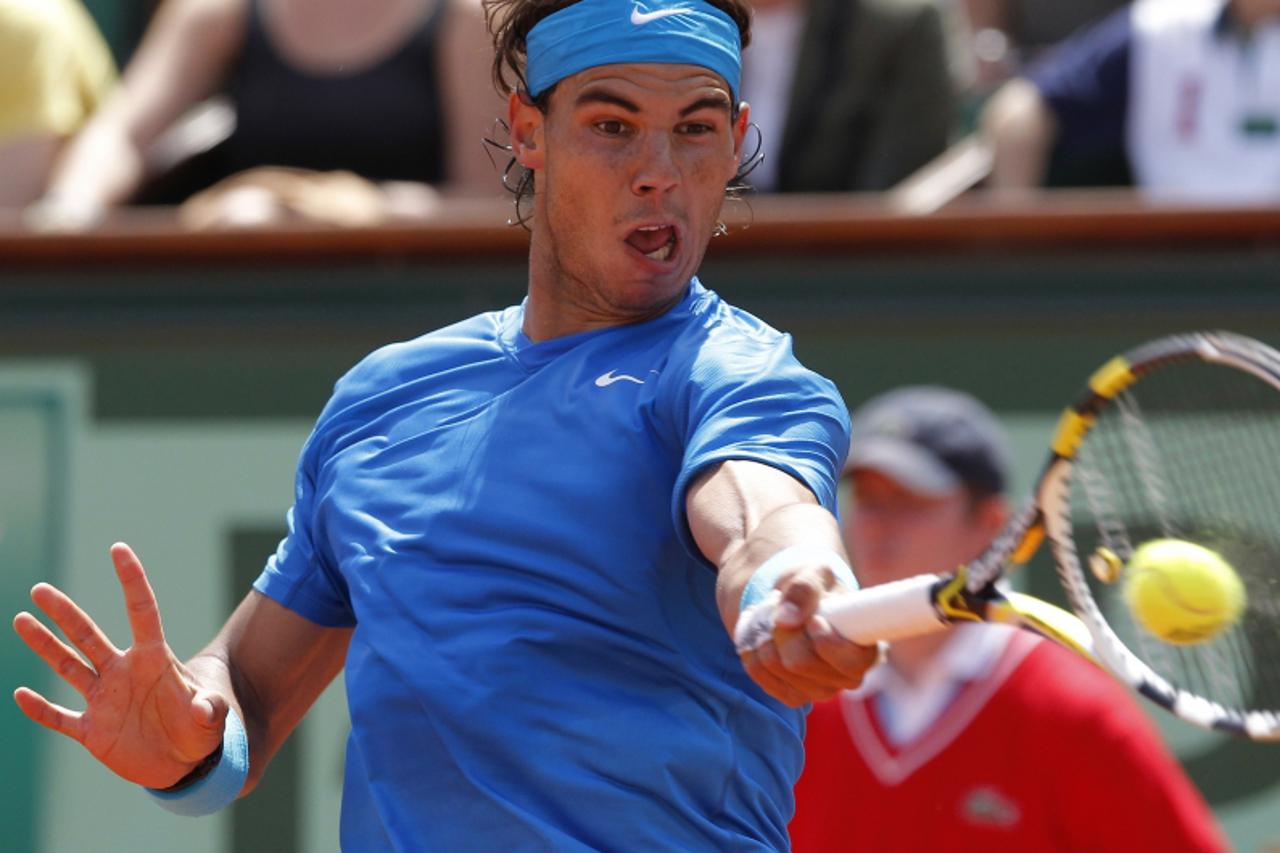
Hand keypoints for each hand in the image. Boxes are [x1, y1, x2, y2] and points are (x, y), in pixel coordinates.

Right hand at [12, 543, 229, 788]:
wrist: (183, 763)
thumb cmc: (201, 732)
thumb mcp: (212, 720)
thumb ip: (210, 711)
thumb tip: (202, 710)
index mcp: (154, 660)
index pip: (141, 612)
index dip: (131, 580)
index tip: (118, 549)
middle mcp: (123, 673)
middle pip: (89, 635)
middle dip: (65, 613)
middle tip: (39, 589)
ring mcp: (104, 700)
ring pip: (68, 666)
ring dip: (45, 645)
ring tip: (22, 619)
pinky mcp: (92, 731)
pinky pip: (59, 717)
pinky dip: (40, 709)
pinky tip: (19, 694)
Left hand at [737, 563, 877, 706]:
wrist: (798, 600)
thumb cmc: (817, 586)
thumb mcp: (815, 573)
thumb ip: (805, 589)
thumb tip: (785, 620)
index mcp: (866, 652)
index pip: (850, 662)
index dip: (825, 642)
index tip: (813, 619)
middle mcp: (846, 678)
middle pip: (799, 663)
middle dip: (781, 629)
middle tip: (779, 604)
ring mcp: (818, 691)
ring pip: (773, 666)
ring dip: (762, 632)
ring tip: (770, 612)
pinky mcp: (791, 694)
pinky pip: (757, 672)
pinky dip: (751, 645)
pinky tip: (760, 630)